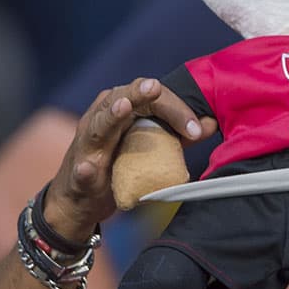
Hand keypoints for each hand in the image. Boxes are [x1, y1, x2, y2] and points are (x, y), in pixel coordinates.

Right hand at [44, 79, 206, 239]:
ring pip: (98, 125)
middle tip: (155, 88)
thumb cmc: (116, 166)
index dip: (175, 107)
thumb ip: (177, 135)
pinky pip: (81, 170)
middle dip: (139, 94)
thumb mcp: (148, 148)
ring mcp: (87, 145)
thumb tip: (209, 123)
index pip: (148, 97)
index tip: (197, 127)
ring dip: (111, 115)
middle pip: (121, 97)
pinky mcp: (78, 174)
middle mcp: (100, 119)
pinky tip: (87, 168)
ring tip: (124, 107)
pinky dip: (85, 169)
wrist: (80, 200)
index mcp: (119, 109)